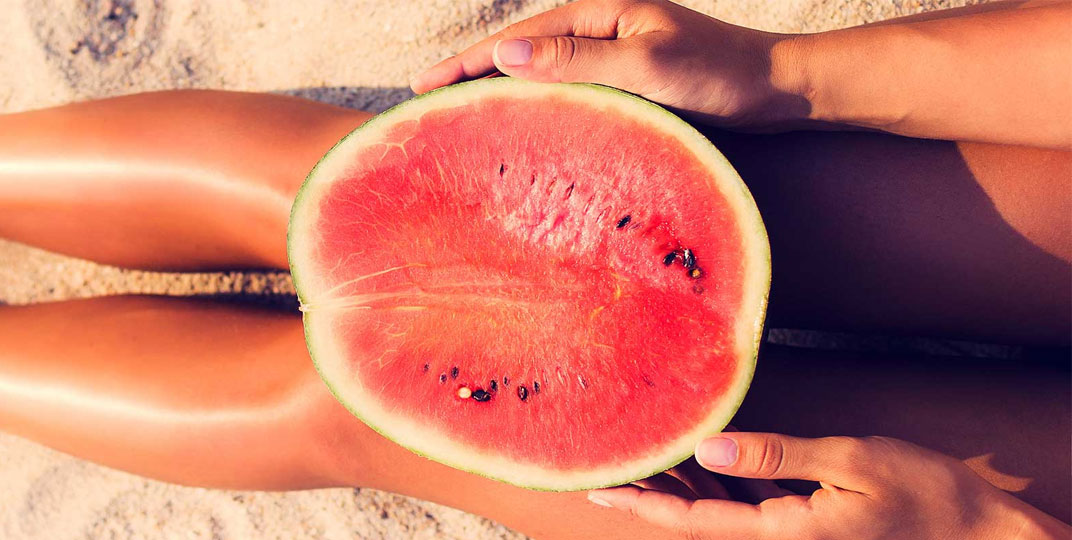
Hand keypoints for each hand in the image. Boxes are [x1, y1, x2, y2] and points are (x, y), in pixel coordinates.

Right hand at [410, 0, 805, 128]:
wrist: (776, 88)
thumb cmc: (719, 75)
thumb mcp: (647, 66)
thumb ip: (578, 61)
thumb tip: (505, 56)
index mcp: (600, 11)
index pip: (517, 39)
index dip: (468, 62)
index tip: (424, 86)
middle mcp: (601, 24)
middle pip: (521, 49)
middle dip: (472, 71)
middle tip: (425, 101)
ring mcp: (613, 49)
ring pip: (541, 68)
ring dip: (500, 87)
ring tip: (459, 112)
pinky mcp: (627, 74)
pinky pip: (567, 85)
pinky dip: (535, 101)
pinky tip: (523, 122)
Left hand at [587, 433, 1069, 539]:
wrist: (976, 531)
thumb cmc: (924, 492)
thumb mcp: (851, 462)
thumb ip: (776, 456)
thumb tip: (707, 447)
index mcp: (782, 531)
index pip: (695, 520)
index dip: (644, 502)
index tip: (599, 488)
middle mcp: (779, 538)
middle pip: (697, 516)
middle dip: (651, 490)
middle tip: (607, 459)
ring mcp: (791, 533)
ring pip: (718, 510)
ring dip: (680, 483)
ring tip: (642, 451)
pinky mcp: (805, 522)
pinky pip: (746, 504)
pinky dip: (717, 480)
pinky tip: (700, 456)